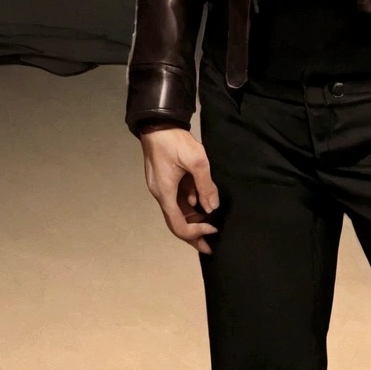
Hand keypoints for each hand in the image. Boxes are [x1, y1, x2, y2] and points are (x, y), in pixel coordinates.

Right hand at [140, 125, 219, 253]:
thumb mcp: (196, 161)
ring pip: (177, 211)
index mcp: (165, 194)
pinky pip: (177, 199)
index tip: (213, 229)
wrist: (158, 123)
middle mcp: (161, 195)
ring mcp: (161, 188)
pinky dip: (190, 205)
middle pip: (176, 223)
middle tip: (210, 246)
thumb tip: (212, 207)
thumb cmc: (175, 141)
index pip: (178, 225)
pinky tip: (202, 202)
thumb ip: (205, 185)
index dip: (196, 232)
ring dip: (193, 219)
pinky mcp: (165, 181)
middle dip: (194, 235)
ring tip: (211, 223)